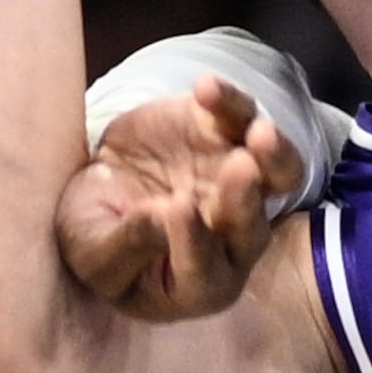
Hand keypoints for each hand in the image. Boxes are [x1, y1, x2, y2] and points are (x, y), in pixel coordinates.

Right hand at [56, 72, 307, 320]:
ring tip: (257, 132)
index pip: (207, 272)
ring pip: (279, 175)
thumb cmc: (93, 234)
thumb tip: (159, 219)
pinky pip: (241, 118)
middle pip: (253, 227)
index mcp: (198, 285)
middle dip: (245, 201)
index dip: (193, 242)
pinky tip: (204, 87)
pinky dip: (230, 102)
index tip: (174, 208)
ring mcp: (237, 184)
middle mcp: (231, 239)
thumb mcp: (93, 252)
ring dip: (274, 155)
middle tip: (237, 170)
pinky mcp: (226, 135)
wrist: (95, 185)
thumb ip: (126, 245)